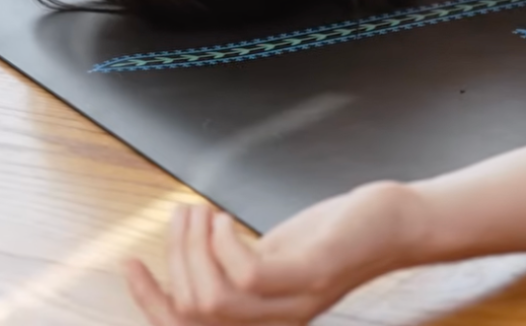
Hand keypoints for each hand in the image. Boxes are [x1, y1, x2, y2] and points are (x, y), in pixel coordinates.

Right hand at [125, 183, 420, 325]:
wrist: (396, 225)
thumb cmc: (333, 238)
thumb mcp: (275, 255)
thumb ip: (235, 264)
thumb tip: (187, 251)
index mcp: (260, 319)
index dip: (150, 303)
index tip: (129, 263)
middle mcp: (275, 321)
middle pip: (194, 309)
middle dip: (175, 258)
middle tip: (182, 214)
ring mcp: (295, 302)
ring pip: (214, 297)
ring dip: (193, 248)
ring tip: (199, 211)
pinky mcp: (312, 274)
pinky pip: (248, 275)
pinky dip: (224, 243)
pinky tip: (224, 217)